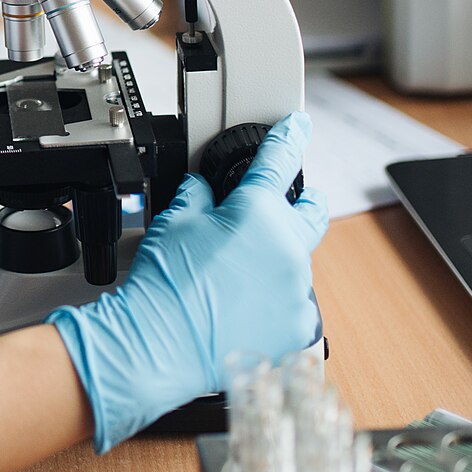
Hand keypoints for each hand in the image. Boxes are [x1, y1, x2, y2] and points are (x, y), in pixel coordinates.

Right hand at [49, 113, 327, 450]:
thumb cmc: (165, 285)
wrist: (159, 345)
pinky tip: (243, 308)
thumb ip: (197, 195)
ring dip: (277, 260)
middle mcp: (288, 249)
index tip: (297, 126)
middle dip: (303, 202)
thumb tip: (204, 190)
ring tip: (238, 276)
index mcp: (261, 212)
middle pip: (312, 212)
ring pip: (297, 263)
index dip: (290, 137)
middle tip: (288, 204)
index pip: (281, 160)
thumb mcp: (173, 221)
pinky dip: (275, 301)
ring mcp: (297, 291)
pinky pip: (294, 304)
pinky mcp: (297, 328)